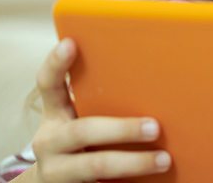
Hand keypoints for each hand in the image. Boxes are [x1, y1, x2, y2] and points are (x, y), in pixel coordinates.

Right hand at [21, 38, 170, 182]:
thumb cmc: (82, 143)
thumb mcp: (82, 120)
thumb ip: (101, 103)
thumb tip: (156, 81)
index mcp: (54, 114)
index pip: (48, 85)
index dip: (56, 64)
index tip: (70, 43)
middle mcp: (49, 140)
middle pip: (84, 130)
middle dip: (122, 129)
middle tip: (155, 127)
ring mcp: (56, 170)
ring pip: (95, 165)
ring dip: (134, 162)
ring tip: (164, 159)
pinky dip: (130, 182)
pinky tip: (152, 181)